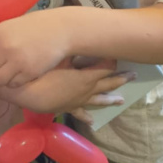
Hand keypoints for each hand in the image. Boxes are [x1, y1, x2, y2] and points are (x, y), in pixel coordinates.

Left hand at [0, 12, 69, 87]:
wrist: (62, 30)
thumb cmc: (38, 25)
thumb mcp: (13, 24)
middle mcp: (6, 47)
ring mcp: (18, 60)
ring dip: (2, 78)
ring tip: (10, 73)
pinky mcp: (29, 72)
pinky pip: (13, 84)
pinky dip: (14, 82)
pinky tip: (20, 75)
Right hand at [11, 59, 133, 115]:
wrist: (29, 94)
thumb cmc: (44, 74)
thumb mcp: (60, 57)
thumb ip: (72, 50)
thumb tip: (81, 40)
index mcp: (87, 76)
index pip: (106, 67)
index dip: (113, 60)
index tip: (118, 54)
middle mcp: (87, 90)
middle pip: (108, 83)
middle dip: (121, 79)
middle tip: (133, 76)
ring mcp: (80, 101)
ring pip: (99, 100)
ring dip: (111, 99)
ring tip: (121, 101)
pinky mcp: (70, 108)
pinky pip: (81, 113)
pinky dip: (87, 117)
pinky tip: (92, 122)